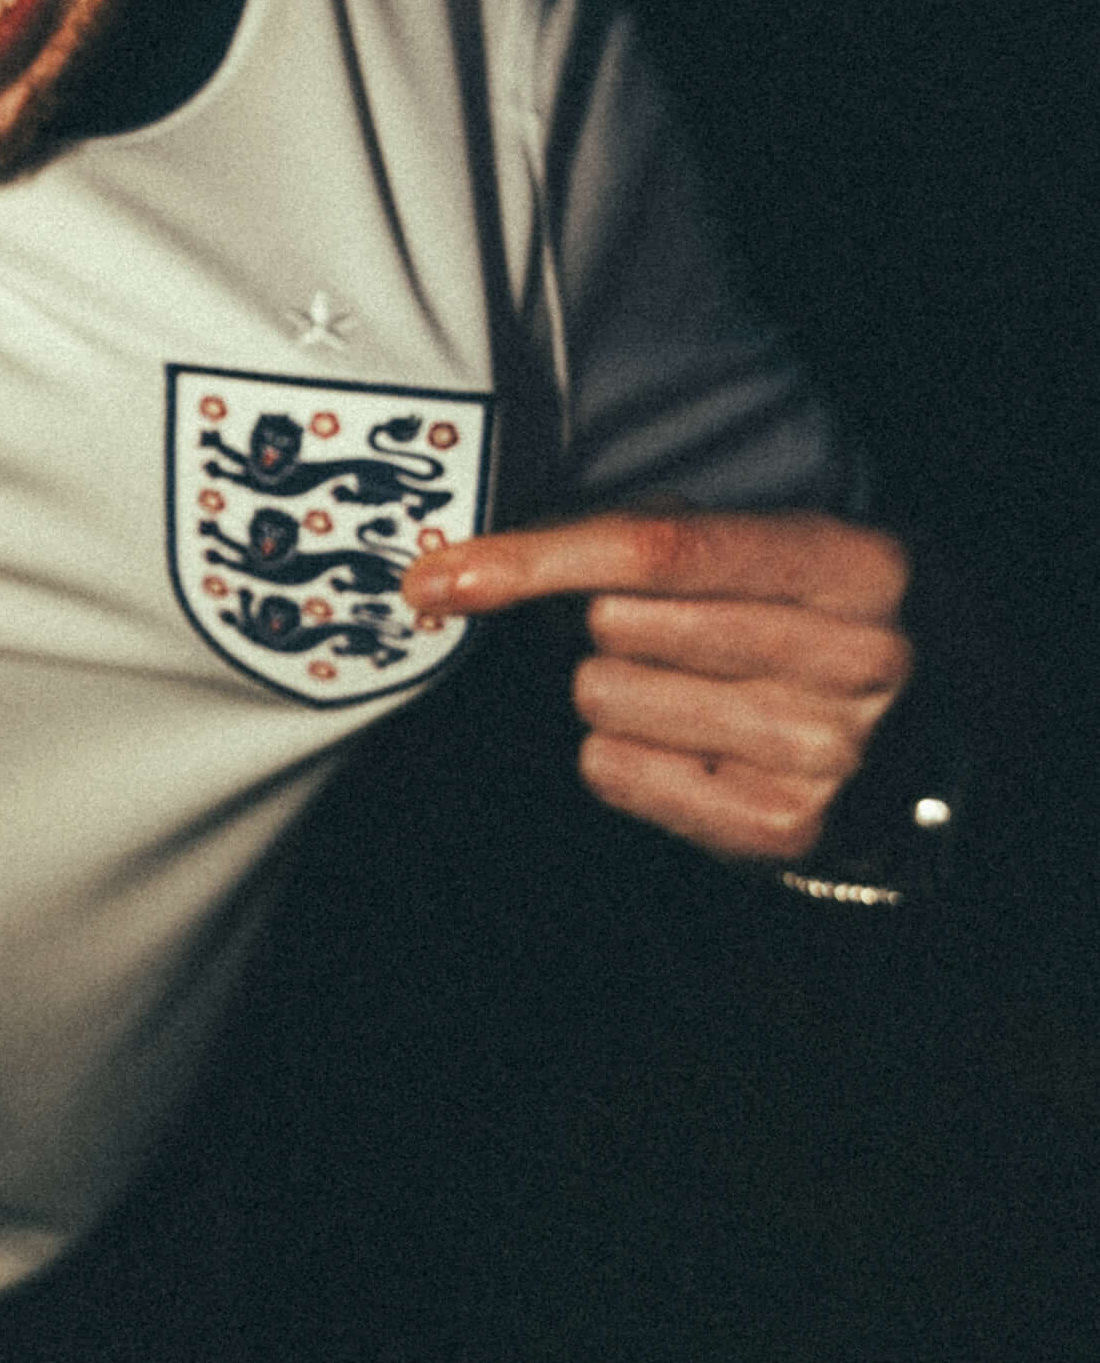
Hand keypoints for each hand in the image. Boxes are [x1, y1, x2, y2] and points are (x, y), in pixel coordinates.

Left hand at [402, 510, 910, 861]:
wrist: (922, 731)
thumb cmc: (802, 616)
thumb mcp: (767, 547)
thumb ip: (647, 536)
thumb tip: (458, 569)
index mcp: (852, 566)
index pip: (662, 548)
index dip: (537, 558)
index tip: (440, 573)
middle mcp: (853, 660)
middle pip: (618, 626)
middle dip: (606, 622)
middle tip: (664, 631)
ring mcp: (824, 751)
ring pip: (604, 697)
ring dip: (616, 687)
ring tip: (689, 687)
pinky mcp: (782, 826)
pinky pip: (612, 770)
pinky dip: (623, 752)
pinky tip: (688, 742)